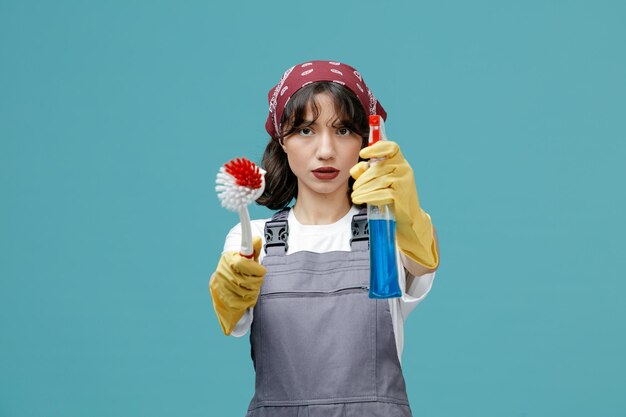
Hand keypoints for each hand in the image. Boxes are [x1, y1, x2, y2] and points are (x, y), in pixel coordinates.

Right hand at [209, 236, 265, 334]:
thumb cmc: (238, 270)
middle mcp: (223, 273)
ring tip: (250, 286)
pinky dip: (250, 300)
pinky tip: (246, 295)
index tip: (261, 271)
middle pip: (250, 280)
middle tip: (256, 278)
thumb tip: (257, 239)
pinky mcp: (225, 301)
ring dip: (254, 290)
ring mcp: (223, 288)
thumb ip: (253, 249)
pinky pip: (245, 302)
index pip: (243, 264)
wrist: (222, 287)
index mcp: (228, 260)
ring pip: (249, 292)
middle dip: (257, 280)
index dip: (255, 268)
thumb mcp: (245, 258)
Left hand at [350, 141, 438, 268]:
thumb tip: (355, 169)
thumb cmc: (392, 196)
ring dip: (362, 190)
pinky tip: (360, 199)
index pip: (391, 147)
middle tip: (354, 188)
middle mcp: (404, 169)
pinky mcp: (401, 195)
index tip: (363, 154)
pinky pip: (381, 193)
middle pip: (378, 169)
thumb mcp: (379, 181)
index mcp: (400, 161)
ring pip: (378, 182)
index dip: (376, 148)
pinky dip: (368, 197)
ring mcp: (404, 181)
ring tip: (355, 196)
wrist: (408, 216)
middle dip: (362, 179)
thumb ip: (366, 172)